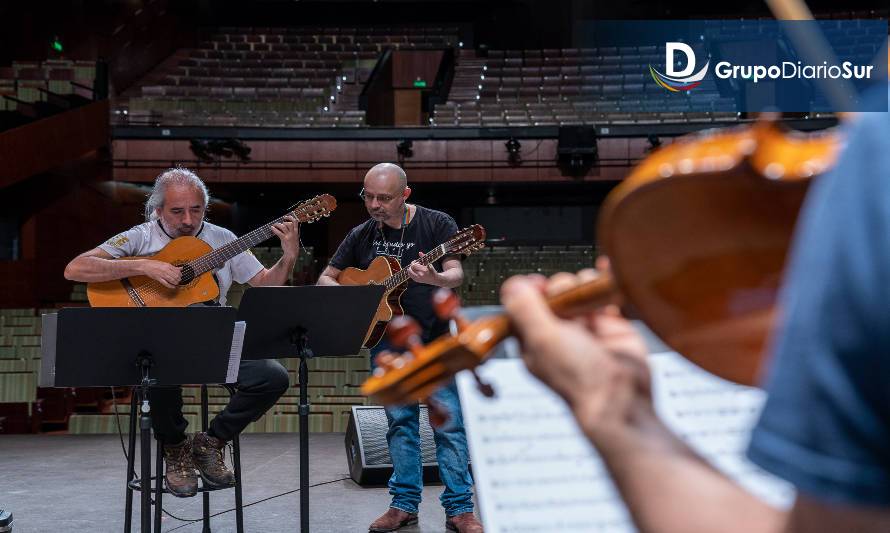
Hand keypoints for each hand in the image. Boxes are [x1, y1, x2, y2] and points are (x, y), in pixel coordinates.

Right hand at [140, 260, 181, 288]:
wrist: (145, 266)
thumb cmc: (154, 264)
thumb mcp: (165, 263)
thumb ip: (173, 267)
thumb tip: (180, 268)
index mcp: (168, 265)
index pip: (177, 271)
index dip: (180, 274)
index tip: (180, 276)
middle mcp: (166, 270)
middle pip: (176, 276)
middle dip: (179, 279)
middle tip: (179, 280)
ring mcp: (162, 274)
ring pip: (172, 280)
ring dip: (176, 283)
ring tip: (176, 283)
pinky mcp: (158, 278)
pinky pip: (166, 283)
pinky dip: (170, 286)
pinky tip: (173, 287)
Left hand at [271, 215, 299, 257]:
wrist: (292, 253)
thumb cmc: (292, 245)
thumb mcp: (295, 237)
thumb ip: (292, 232)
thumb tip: (285, 226)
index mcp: (296, 232)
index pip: (295, 221)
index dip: (290, 217)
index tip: (285, 217)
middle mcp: (293, 233)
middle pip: (289, 223)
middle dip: (284, 221)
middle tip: (279, 222)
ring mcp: (289, 236)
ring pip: (283, 226)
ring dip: (278, 224)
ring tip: (274, 225)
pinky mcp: (285, 239)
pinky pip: (279, 232)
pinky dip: (274, 229)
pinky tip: (272, 228)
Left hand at [407, 251, 439, 284]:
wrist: (434, 279)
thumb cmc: (431, 270)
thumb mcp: (429, 263)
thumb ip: (424, 257)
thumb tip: (419, 252)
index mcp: (424, 270)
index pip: (413, 265)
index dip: (413, 262)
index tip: (416, 261)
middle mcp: (420, 275)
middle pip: (410, 269)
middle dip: (411, 265)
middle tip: (415, 264)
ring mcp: (418, 279)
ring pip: (409, 272)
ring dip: (410, 269)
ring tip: (414, 267)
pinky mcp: (417, 280)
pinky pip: (410, 275)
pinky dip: (411, 272)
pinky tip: (414, 271)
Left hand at [500, 269, 650, 437]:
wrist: (620, 396)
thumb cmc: (578, 376)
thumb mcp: (541, 339)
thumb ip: (524, 309)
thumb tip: (513, 284)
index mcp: (534, 339)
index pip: (525, 304)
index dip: (531, 290)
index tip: (539, 284)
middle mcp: (558, 332)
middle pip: (554, 291)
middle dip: (562, 287)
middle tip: (569, 301)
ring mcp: (585, 327)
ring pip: (579, 289)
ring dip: (584, 283)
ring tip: (591, 295)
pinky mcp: (611, 324)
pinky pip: (604, 294)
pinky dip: (605, 281)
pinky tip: (606, 271)